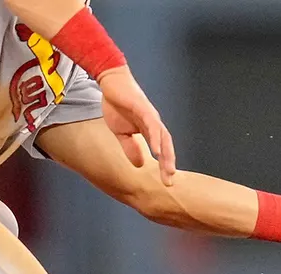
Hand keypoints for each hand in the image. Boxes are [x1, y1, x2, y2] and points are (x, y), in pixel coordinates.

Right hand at [96, 67, 176, 185]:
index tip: (165, 183)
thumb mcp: (121, 133)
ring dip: (166, 154)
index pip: (161, 151)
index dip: (163, 166)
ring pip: (162, 137)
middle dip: (168, 165)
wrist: (111, 83)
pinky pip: (152, 125)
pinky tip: (156, 150)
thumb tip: (139, 165)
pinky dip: (155, 138)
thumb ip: (130, 148)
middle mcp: (154, 124)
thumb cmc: (117, 106)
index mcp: (149, 130)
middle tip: (169, 182)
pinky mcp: (143, 108)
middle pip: (166, 147)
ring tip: (167, 170)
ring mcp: (150, 115)